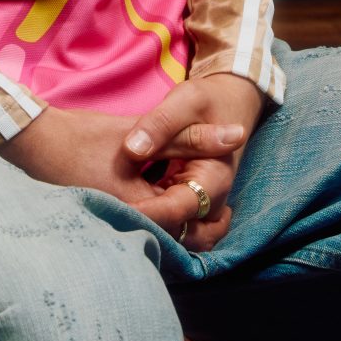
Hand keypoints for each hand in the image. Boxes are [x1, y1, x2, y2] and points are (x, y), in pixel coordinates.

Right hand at [0, 74, 262, 252]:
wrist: (29, 145)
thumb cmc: (83, 137)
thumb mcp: (142, 133)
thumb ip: (192, 138)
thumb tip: (238, 134)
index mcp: (138, 210)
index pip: (191, 220)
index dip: (212, 208)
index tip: (223, 199)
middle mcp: (124, 230)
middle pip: (179, 241)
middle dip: (200, 227)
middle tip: (216, 210)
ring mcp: (111, 235)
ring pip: (161, 242)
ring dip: (179, 228)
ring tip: (190, 205)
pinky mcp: (102, 233)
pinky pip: (140, 238)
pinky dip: (157, 227)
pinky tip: (159, 208)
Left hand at [125, 72, 264, 251]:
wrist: (228, 104)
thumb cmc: (207, 102)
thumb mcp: (185, 101)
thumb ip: (160, 124)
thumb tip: (132, 149)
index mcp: (214, 179)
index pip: (178, 209)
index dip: (146, 213)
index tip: (115, 207)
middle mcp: (212, 201)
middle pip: (182, 236)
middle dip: (148, 231)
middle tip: (111, 217)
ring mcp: (201, 207)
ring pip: (179, 239)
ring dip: (151, 232)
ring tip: (116, 216)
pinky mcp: (187, 205)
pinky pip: (173, 227)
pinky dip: (152, 224)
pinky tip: (123, 207)